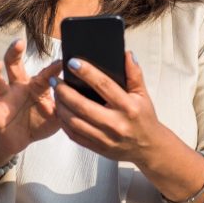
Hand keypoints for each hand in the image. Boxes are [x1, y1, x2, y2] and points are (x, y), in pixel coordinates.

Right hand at [0, 39, 62, 158]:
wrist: (20, 140)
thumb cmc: (40, 122)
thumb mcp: (57, 117)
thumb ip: (66, 108)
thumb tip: (81, 98)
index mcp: (36, 85)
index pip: (45, 74)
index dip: (54, 68)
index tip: (63, 61)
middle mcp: (18, 86)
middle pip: (13, 64)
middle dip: (14, 52)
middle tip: (18, 42)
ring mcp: (5, 97)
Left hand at [53, 51, 168, 167]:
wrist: (148, 147)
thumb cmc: (144, 118)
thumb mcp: (143, 95)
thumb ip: (134, 74)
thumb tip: (127, 54)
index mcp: (128, 107)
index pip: (104, 85)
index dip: (87, 73)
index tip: (73, 63)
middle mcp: (116, 123)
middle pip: (82, 105)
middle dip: (64, 91)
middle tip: (55, 80)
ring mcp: (105, 138)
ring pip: (74, 122)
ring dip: (61, 106)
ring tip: (55, 94)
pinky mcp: (98, 147)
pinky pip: (75, 135)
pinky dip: (64, 123)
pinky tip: (60, 111)